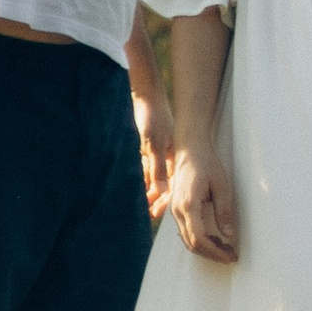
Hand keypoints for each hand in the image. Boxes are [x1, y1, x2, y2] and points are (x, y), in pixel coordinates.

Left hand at [132, 79, 174, 219]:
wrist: (145, 95)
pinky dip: (142, 179)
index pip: (171, 185)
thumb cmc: (153, 117)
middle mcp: (166, 157)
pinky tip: (137, 190)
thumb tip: (161, 190)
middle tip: (149, 215)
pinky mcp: (148, 148)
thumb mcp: (154, 143)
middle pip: (163, 184)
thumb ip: (156, 167)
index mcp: (174, 158)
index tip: (156, 213)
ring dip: (148, 192)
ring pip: (153, 178)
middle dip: (156, 199)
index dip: (164, 200)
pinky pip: (145, 168)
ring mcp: (157, 153)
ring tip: (142, 207)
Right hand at [166, 141, 239, 265]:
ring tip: (226, 249)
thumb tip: (228, 235)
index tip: (230, 255)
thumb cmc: (206, 163)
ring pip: (187, 240)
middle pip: (192, 243)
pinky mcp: (177, 209)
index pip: (199, 239)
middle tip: (231, 256)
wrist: (190, 148)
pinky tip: (215, 239)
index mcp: (188, 204)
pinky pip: (186, 232)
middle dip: (212, 254)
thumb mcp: (221, 185)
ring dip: (206, 249)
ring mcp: (175, 210)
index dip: (215, 251)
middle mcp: (178, 210)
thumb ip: (224, 210)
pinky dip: (200, 241)